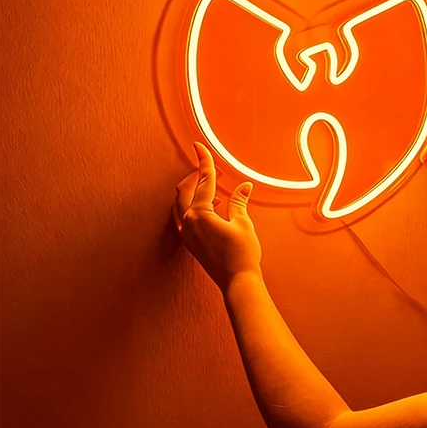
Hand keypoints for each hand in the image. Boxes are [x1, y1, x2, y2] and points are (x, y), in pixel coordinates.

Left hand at [172, 142, 262, 293]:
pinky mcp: (190, 242)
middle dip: (197, 176)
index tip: (199, 146)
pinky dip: (194, 205)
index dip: (204, 161)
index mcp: (199, 213)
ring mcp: (187, 233)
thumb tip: (244, 187)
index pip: (203, 180)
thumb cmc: (241, 254)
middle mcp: (188, 222)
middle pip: (186, 189)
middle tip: (210, 168)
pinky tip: (212, 206)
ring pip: (182, 203)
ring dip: (195, 191)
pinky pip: (185, 216)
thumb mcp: (243, 223)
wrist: (237, 281)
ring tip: (212, 186)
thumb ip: (239, 202)